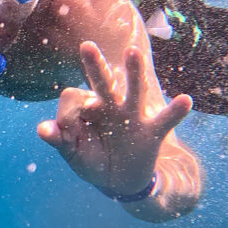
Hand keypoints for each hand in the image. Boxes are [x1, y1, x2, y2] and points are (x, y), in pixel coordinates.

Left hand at [38, 41, 191, 196]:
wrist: (119, 181)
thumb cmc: (92, 159)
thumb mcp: (72, 152)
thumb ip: (59, 139)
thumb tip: (42, 129)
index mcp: (88, 108)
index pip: (73, 97)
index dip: (65, 113)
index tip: (63, 131)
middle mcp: (110, 106)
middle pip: (102, 82)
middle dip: (94, 65)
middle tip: (86, 46)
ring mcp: (132, 116)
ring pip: (133, 90)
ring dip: (133, 72)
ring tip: (133, 52)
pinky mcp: (151, 132)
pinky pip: (165, 120)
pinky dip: (176, 111)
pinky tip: (186, 100)